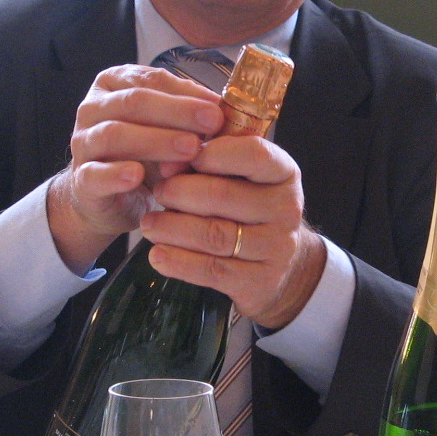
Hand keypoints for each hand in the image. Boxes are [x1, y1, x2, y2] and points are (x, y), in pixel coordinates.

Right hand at [46, 64, 224, 272]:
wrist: (109, 198)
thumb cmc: (145, 155)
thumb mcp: (169, 129)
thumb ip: (190, 115)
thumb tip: (223, 108)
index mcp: (116, 84)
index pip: (151, 79)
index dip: (187, 92)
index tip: (219, 107)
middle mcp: (94, 108)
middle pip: (134, 102)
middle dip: (177, 112)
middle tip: (212, 123)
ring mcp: (83, 142)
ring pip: (115, 134)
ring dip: (156, 140)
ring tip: (189, 149)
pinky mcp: (81, 179)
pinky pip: (95, 174)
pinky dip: (116, 174)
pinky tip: (137, 175)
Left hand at [140, 134, 326, 329]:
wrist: (281, 263)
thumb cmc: (249, 207)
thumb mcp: (241, 176)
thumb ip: (210, 162)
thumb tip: (168, 163)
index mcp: (284, 173)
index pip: (253, 154)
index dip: (211, 154)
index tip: (179, 159)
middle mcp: (287, 208)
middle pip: (223, 196)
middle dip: (179, 192)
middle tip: (158, 192)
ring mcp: (277, 247)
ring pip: (214, 235)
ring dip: (172, 228)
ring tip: (149, 224)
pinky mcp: (260, 281)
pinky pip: (212, 270)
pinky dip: (179, 262)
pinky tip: (158, 255)